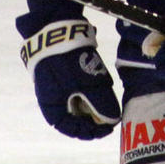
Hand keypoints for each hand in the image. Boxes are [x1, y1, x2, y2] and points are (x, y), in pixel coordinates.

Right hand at [20, 19, 120, 138]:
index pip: (72, 129)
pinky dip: (88, 89)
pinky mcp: (60, 72)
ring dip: (92, 102)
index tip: (109, 129)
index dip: (92, 132)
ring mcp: (55, 85)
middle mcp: (52, 100)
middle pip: (75, 115)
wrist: (55, 31)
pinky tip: (99, 82)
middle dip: (94, 116)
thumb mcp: (88, 85)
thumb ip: (101, 105)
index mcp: (53, 109)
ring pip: (76, 101)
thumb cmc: (68, 64)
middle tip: (111, 113)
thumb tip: (112, 120)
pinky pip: (75, 87)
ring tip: (107, 97)